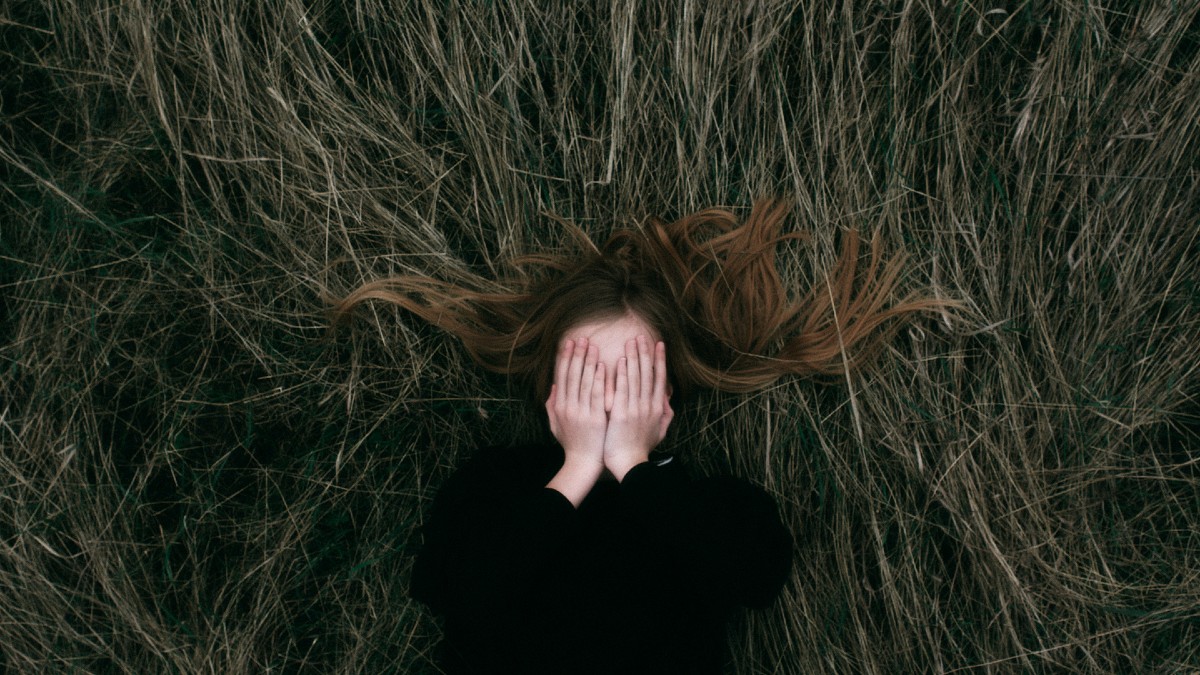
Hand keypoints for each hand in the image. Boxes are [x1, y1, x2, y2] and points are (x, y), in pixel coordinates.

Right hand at [545, 337, 606, 504]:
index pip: (561, 376)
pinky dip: (598, 379)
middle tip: (581, 337)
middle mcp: (567, 406)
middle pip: (571, 374)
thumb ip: (553, 404)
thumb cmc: (572, 443)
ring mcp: (581, 412)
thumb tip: (554, 385)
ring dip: (587, 361)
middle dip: (576, 354)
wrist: (583, 463)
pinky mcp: (594, 418)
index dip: (565, 358)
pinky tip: (601, 365)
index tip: (568, 342)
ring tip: (591, 345)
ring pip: (583, 381)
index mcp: (559, 405)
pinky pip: (596, 394)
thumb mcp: (555, 424)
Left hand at [603, 335, 673, 480]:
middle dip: (646, 352)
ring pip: (637, 377)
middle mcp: (649, 405)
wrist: (630, 464)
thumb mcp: (658, 432)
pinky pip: (624, 389)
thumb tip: (668, 403)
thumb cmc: (640, 449)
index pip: (660, 378)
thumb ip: (665, 416)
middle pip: (649, 373)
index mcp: (657, 408)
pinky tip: (623, 360)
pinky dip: (624, 374)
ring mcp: (636, 408)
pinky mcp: (623, 413)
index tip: (659, 344)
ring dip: (635, 357)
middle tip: (642, 335)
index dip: (660, 360)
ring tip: (632, 341)